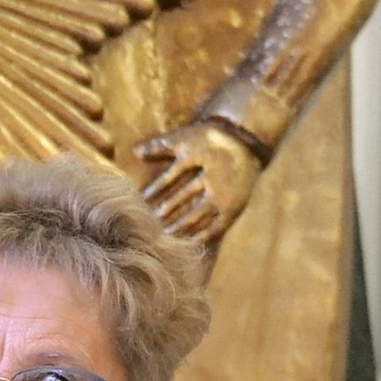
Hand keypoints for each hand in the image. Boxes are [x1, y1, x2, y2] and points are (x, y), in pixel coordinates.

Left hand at [136, 121, 263, 244]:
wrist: (245, 143)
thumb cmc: (208, 139)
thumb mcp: (186, 137)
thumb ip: (160, 145)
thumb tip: (134, 152)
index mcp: (200, 156)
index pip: (172, 174)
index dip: (156, 188)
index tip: (141, 200)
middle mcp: (213, 176)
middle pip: (184, 196)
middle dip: (166, 210)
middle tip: (149, 222)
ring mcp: (224, 193)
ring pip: (199, 213)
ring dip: (180, 225)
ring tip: (163, 235)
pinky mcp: (233, 207)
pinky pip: (217, 225)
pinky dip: (202, 235)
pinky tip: (188, 243)